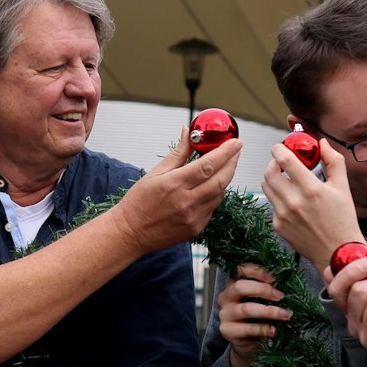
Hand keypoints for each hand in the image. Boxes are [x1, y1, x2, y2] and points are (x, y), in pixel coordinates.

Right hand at [111, 125, 241, 251]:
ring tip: (225, 165)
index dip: (226, 152)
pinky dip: (216, 194)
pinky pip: (213, 208)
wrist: (130, 234)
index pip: (208, 165)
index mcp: (175, 185)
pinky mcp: (196, 228)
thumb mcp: (154, 173)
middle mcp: (187, 202)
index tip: (236, 142)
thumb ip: (177, 153)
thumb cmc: (138, 203)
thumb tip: (188, 133)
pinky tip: (211, 186)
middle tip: (236, 151)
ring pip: (220, 194)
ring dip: (226, 178)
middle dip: (232, 163)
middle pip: (221, 180)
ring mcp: (194, 218)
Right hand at [216, 262, 289, 366]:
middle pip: (240, 287)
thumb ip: (269, 290)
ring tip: (285, 315)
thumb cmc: (259, 318)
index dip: (257, 271)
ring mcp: (225, 315)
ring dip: (268, 311)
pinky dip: (263, 328)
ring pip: (245, 309)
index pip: (240, 270)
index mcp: (234, 284)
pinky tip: (274, 330)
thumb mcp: (263, 300)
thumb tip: (288, 281)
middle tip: (281, 297)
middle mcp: (226, 297)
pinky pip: (247, 328)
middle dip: (263, 290)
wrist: (250, 344)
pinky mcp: (227, 331)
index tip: (274, 278)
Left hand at [261, 137, 360, 271]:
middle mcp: (294, 202)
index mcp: (311, 189)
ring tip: (286, 179)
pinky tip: (292, 201)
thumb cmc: (343, 220)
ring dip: (273, 178)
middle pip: (269, 173)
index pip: (285, 161)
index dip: (279, 149)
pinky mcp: (278, 226)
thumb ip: (333, 161)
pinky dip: (278, 197)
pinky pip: (272, 204)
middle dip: (274, 163)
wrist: (337, 252)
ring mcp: (283, 215)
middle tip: (282, 162)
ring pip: (267, 187)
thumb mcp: (343, 187)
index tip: (280, 146)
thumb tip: (321, 143)